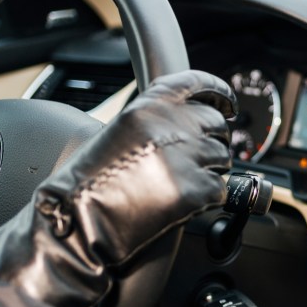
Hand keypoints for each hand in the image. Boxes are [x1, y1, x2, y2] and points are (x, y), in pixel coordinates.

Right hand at [0, 70, 236, 306]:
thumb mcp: (119, 133)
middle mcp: (170, 126)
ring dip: (211, 170)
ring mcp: (185, 158)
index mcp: (149, 107)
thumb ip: (156, 122)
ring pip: (223, 157)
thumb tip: (191, 123)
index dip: (220, 94)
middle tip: (198, 160)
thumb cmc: (88, 183)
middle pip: (216, 124)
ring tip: (181, 184)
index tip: (228, 104)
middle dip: (213, 141)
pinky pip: (221, 189)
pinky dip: (209, 198)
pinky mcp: (194, 190)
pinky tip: (185, 203)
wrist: (77, 222)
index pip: (198, 84)